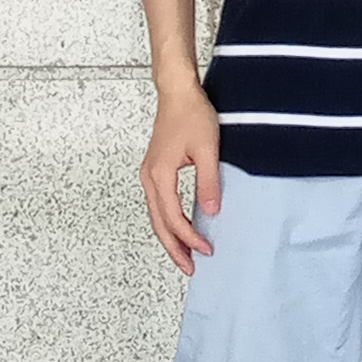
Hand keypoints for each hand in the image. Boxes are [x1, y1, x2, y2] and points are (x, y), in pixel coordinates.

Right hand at [140, 79, 221, 272]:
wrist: (177, 93)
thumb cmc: (191, 114)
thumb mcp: (207, 149)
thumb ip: (209, 182)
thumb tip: (211, 211)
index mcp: (160, 175)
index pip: (174, 218)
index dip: (190, 238)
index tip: (206, 249)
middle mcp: (150, 178)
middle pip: (159, 224)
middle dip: (174, 249)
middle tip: (190, 268)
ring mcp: (150, 174)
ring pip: (156, 216)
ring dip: (170, 238)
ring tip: (184, 255)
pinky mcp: (155, 170)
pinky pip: (159, 204)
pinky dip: (168, 222)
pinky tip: (180, 229)